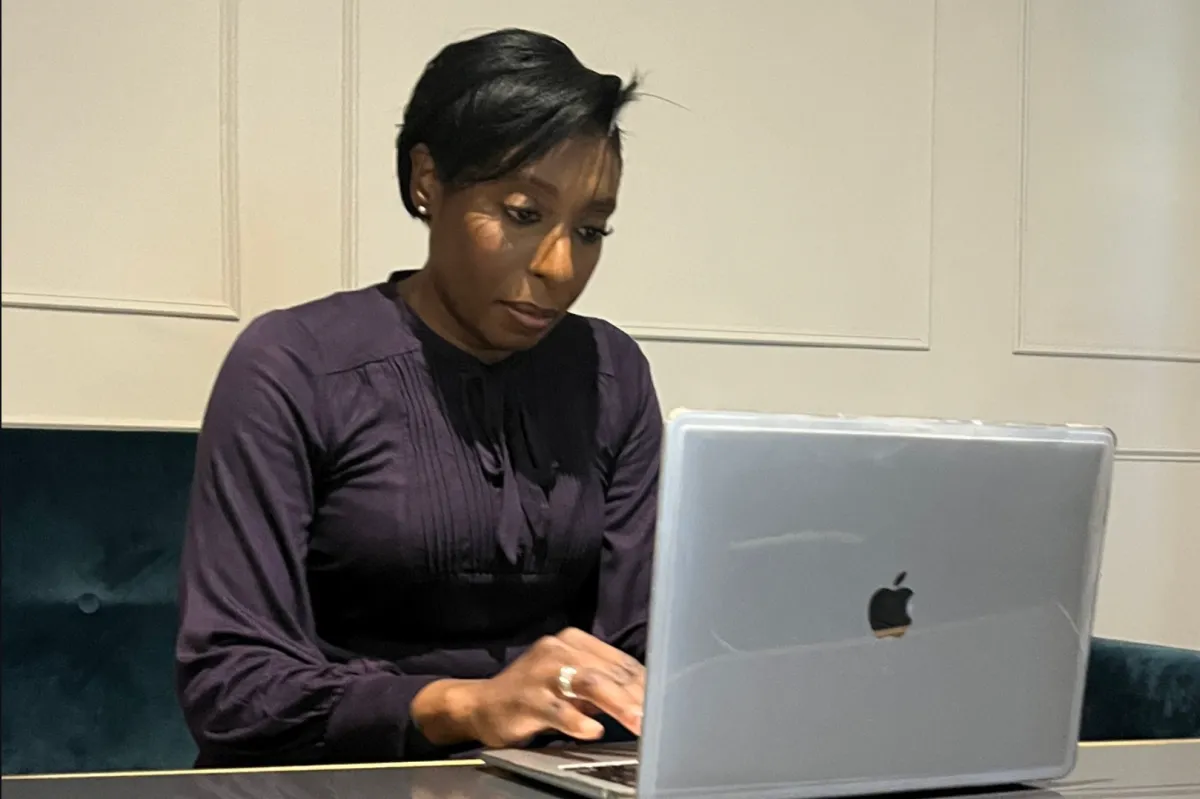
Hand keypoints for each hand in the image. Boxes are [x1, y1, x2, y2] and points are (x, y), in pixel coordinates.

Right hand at [465, 627, 644, 747]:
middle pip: (608, 672)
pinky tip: (592, 731)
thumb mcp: (570, 683)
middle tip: (657, 717)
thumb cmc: (535, 694)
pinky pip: (559, 710)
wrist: (482, 704)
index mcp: (573, 640)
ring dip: (618, 705)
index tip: (665, 701)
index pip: (618, 661)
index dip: (644, 682)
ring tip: (638, 722)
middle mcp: (558, 649)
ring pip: (589, 684)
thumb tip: (644, 697)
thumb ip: (603, 685)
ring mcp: (541, 672)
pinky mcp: (528, 698)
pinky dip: (578, 721)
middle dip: (636, 696)